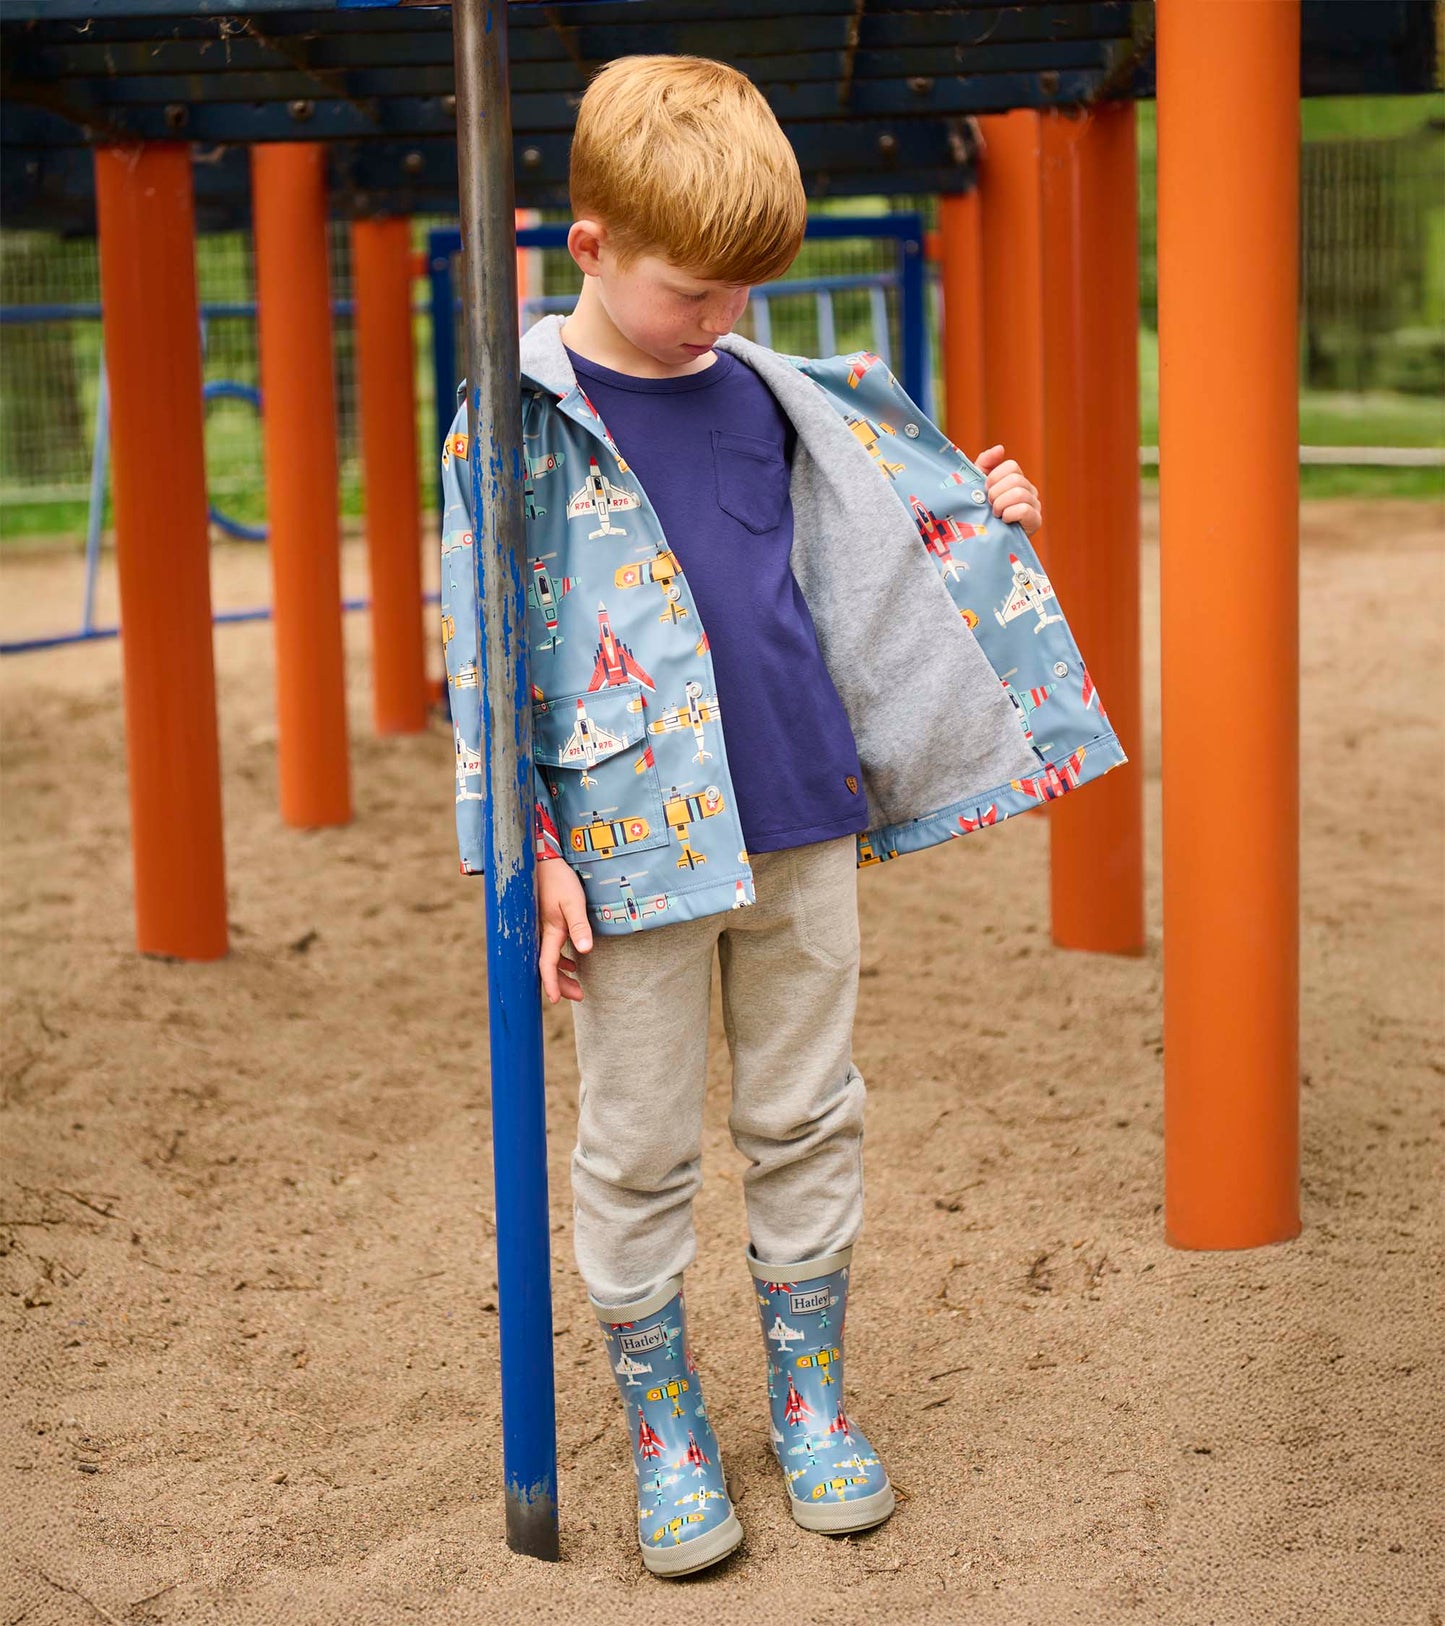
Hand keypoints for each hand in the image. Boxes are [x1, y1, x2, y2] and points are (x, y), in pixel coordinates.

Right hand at [537, 860, 592, 1003]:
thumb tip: (585, 950)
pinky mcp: (544, 921)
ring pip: (548, 958)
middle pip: (547, 966)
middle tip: (579, 996)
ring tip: (576, 984)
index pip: (547, 964)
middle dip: (561, 984)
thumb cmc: (559, 879)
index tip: (556, 1001)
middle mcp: (541, 932)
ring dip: (561, 973)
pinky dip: (559, 959)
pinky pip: (549, 948)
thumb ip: (579, 926)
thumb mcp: (573, 902)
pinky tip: (571, 961)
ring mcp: (541, 927)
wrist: (542, 860)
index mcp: (549, 930)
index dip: (552, 983)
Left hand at [974, 444, 1041, 536]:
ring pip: (1019, 493)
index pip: (1011, 466)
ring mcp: (1035, 505)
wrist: (984, 541)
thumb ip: (985, 464)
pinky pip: (1025, 509)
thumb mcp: (977, 486)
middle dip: (995, 493)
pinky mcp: (1036, 521)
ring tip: (995, 515)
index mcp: (1017, 479)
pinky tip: (1004, 521)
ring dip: (1001, 505)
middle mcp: (1029, 490)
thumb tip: (1000, 448)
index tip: (985, 490)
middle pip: (1015, 479)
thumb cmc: (980, 512)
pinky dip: (1010, 514)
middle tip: (990, 506)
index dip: (994, 477)